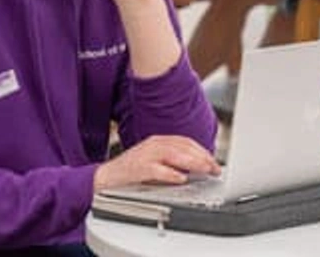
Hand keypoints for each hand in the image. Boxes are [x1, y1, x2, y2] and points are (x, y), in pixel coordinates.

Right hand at [93, 135, 221, 191]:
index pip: (185, 142)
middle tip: (214, 168)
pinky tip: (180, 178)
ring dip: (191, 162)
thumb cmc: (131, 172)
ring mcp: (144, 155)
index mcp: (158, 141)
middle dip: (201, 157)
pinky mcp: (137, 168)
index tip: (214, 161)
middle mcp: (153, 144)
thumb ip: (172, 161)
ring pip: (172, 154)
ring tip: (204, 170)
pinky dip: (170, 173)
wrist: (105, 177)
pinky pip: (156, 169)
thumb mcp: (154, 162)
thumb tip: (196, 168)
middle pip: (182, 146)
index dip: (202, 150)